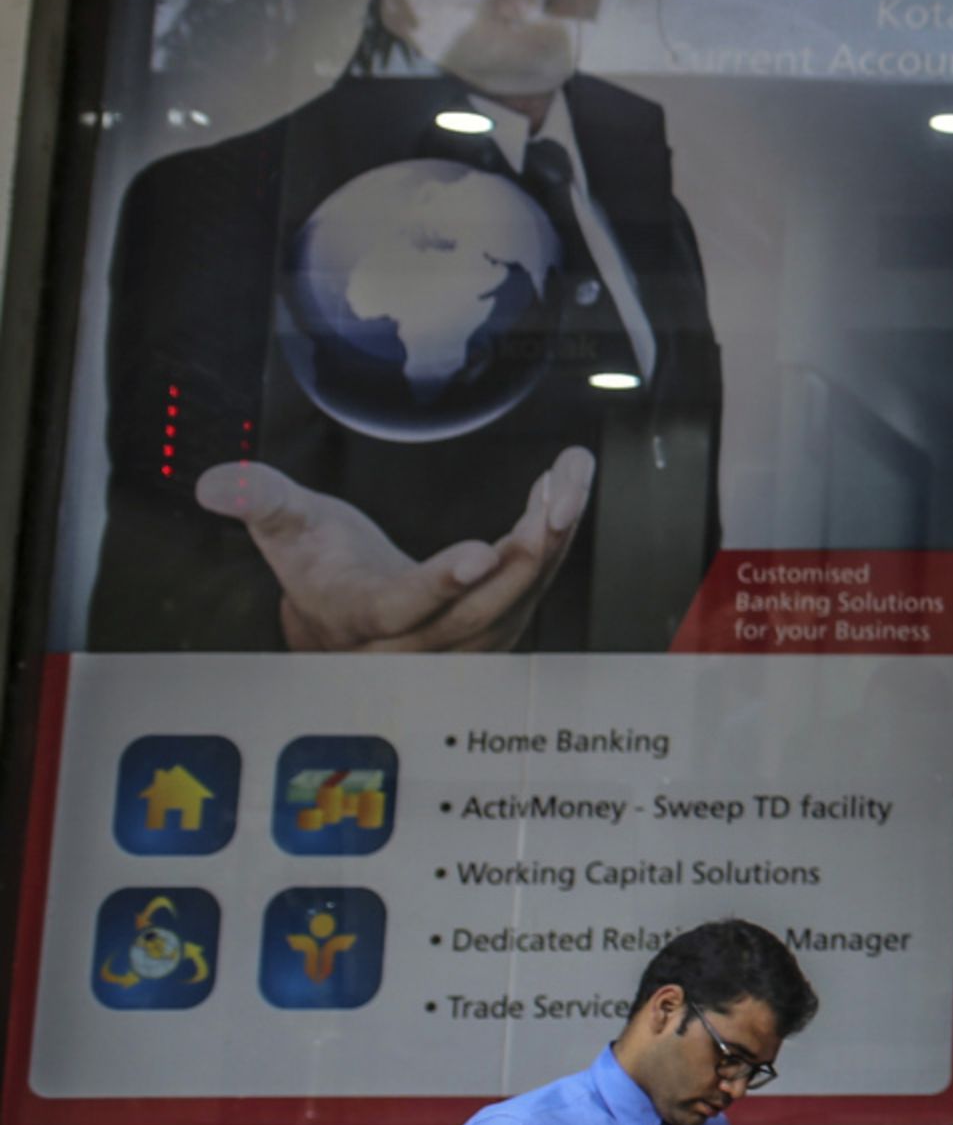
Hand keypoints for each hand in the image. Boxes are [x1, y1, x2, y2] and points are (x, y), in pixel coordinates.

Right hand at [197, 449, 594, 652]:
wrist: (345, 610)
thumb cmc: (320, 562)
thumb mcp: (286, 526)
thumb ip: (260, 500)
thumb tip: (214, 481)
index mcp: (356, 619)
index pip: (400, 609)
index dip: (439, 585)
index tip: (481, 553)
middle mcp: (414, 644)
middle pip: (478, 609)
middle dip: (525, 554)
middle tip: (556, 500)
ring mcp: (460, 643)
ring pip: (518, 600)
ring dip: (550, 542)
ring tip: (567, 481)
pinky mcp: (495, 628)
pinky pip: (534, 588)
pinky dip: (554, 542)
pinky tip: (562, 491)